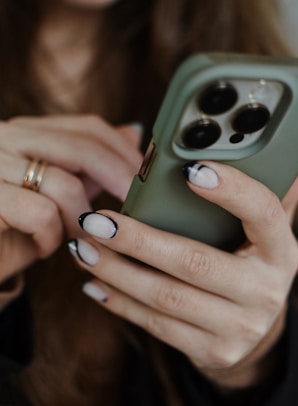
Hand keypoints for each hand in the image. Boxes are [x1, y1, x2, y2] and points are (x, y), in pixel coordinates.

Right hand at [0, 115, 142, 282]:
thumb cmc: (15, 226)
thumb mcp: (56, 191)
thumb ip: (89, 164)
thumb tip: (131, 132)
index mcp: (25, 133)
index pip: (87, 127)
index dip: (124, 152)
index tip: (145, 178)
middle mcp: (4, 139)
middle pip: (82, 148)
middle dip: (118, 179)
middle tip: (135, 208)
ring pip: (64, 184)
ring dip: (81, 220)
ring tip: (76, 238)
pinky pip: (40, 214)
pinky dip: (51, 237)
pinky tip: (45, 247)